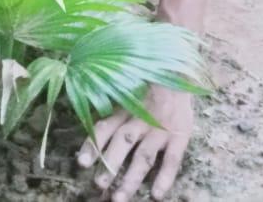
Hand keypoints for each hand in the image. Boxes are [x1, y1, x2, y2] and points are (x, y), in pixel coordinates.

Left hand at [76, 86, 193, 200]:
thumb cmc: (149, 84)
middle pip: (123, 143)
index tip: (82, 163)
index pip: (105, 127)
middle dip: (110, 165)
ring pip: (144, 156)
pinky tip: (157, 194)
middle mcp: (141, 120)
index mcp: (125, 109)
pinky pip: (173, 159)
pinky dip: (165, 177)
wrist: (181, 72)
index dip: (93, 145)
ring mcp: (161, 130)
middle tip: (99, 184)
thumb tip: (89, 121)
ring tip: (119, 197)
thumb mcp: (128, 90)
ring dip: (131, 178)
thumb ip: (112, 107)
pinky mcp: (180, 136)